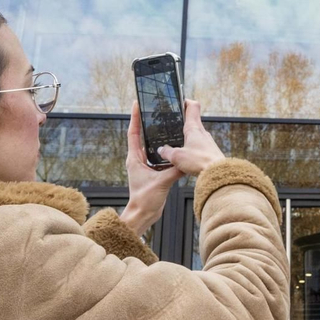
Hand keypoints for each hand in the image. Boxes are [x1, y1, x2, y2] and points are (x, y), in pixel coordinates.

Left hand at [120, 102, 181, 235]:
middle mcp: (138, 159)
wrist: (143, 215)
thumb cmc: (145, 200)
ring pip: (150, 145)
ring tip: (164, 123)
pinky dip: (165, 149)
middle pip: (141, 135)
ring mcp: (145, 165)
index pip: (133, 133)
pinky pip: (159, 156)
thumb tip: (187, 160)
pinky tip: (173, 146)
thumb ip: (175, 170)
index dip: (134, 117)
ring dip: (155, 135)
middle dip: (146, 121)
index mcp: (135, 158)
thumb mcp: (162, 182)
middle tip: (152, 108)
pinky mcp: (152, 172)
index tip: (136, 104)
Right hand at [156, 99, 224, 175]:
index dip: (186, 101)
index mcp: (194, 128)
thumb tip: (161, 150)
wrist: (218, 173)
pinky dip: (192, 146)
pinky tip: (186, 154)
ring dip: (188, 134)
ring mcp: (207, 142)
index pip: (193, 107)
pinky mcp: (210, 151)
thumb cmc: (200, 161)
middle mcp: (202, 132)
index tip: (179, 100)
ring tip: (177, 140)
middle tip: (174, 121)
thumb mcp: (177, 156)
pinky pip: (199, 145)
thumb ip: (167, 152)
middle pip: (194, 120)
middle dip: (183, 119)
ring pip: (196, 134)